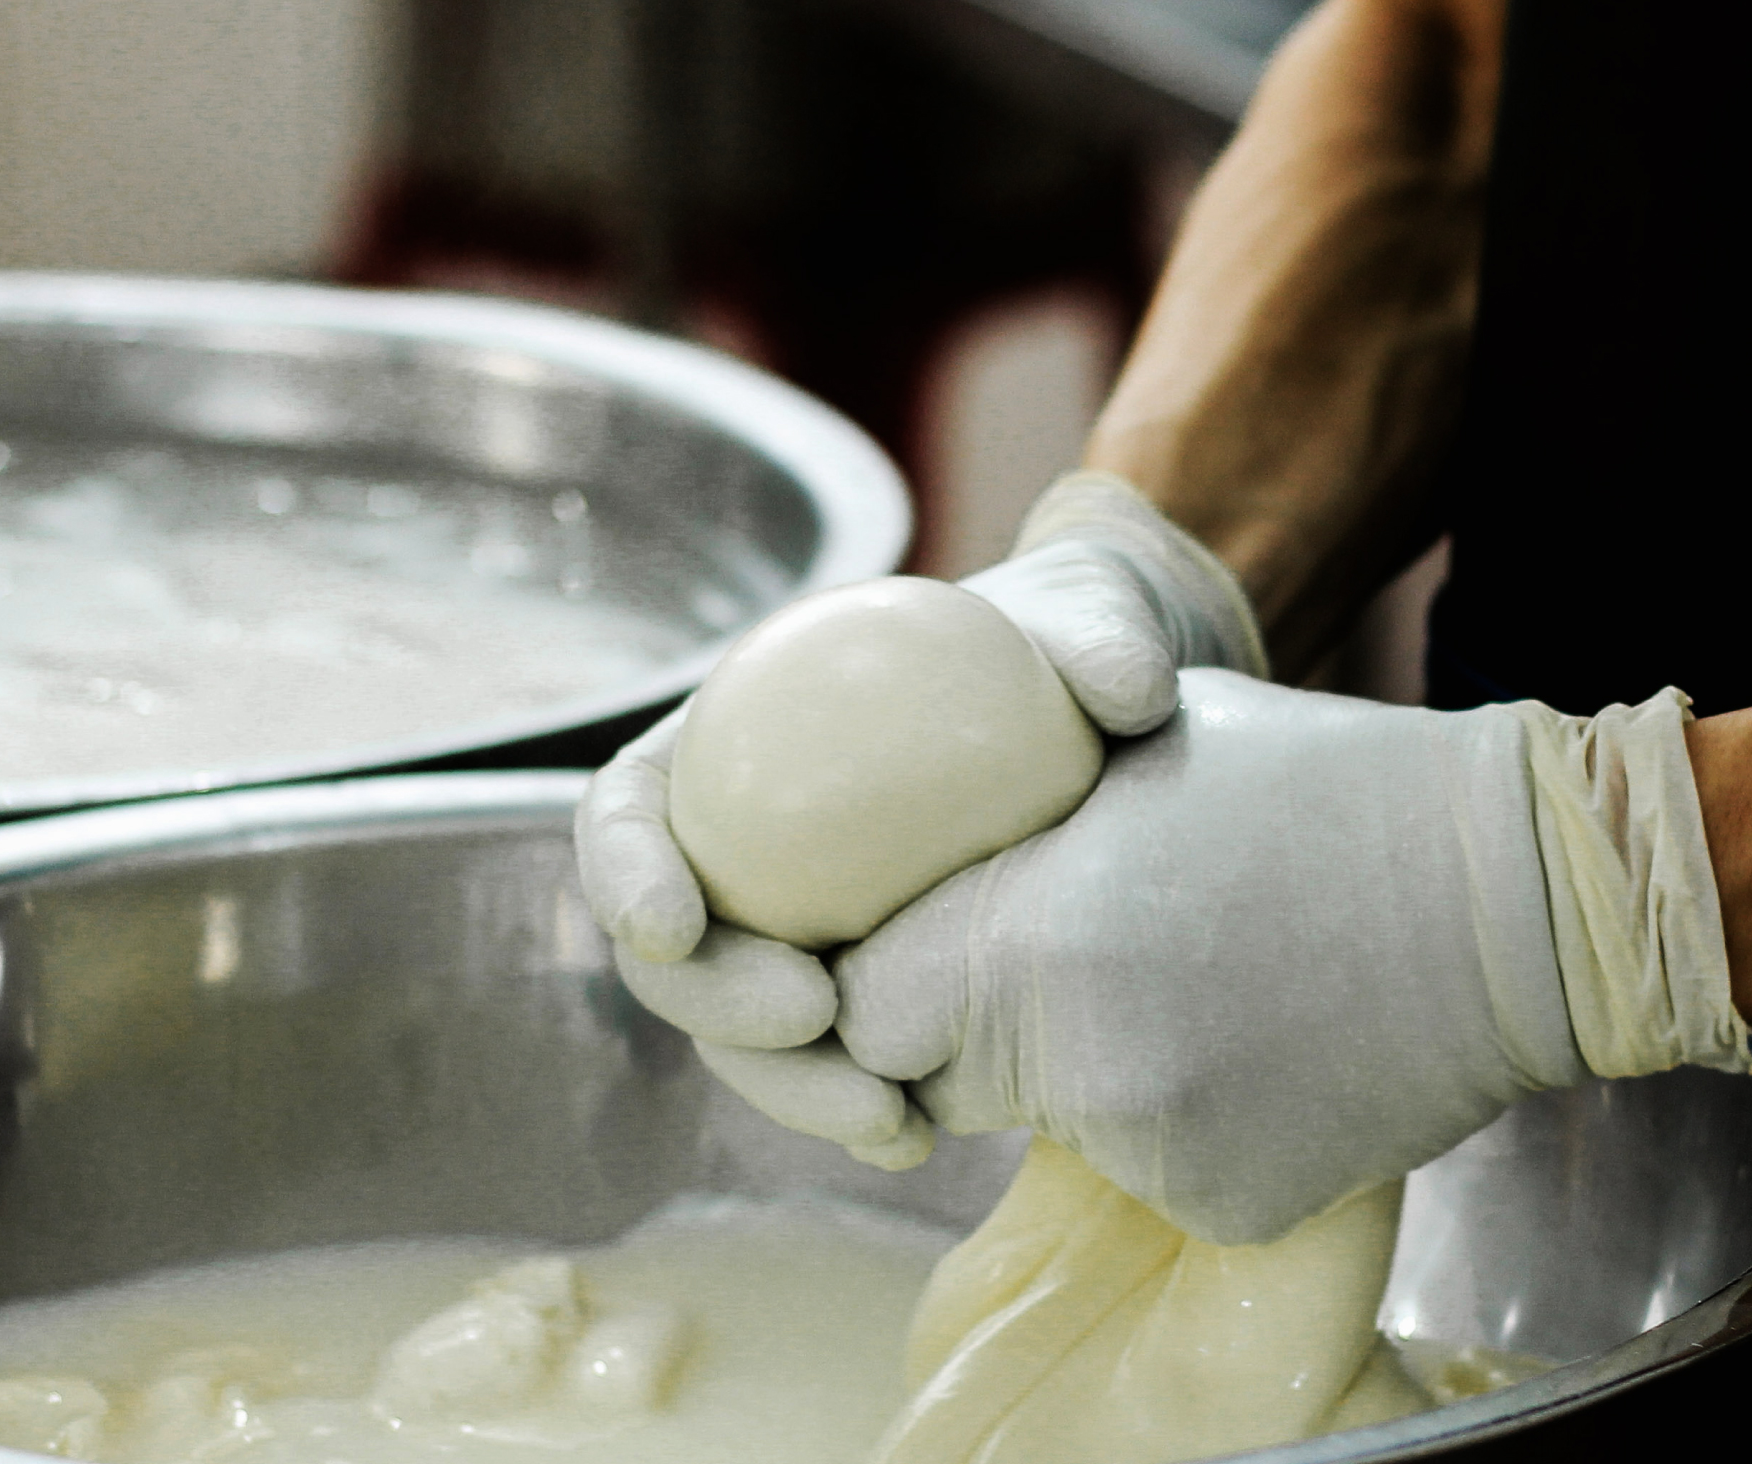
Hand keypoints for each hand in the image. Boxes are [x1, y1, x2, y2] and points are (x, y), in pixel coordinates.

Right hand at [575, 476, 1267, 1161]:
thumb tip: (1128, 692)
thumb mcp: (1094, 612)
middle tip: (812, 1016)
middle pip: (673, 954)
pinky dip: (864, 1109)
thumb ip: (1102, 635)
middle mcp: (747, 857)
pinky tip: (923, 1140)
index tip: (673, 927)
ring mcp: (803, 938)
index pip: (628, 810)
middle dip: (714, 1004)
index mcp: (733, 748)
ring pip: (747, 1036)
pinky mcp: (873, 1002)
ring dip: (791, 1088)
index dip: (623, 872)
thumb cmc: (1066, 641)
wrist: (1117, 724)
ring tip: (884, 1116)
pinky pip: (841, 1067)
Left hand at [825, 670, 1748, 1241]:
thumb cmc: (1321, 786)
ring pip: (1044, 1127)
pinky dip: (1177, 1124)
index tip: (917, 956)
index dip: (882, 985)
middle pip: (939, 1084)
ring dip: (1079, 1076)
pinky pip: (1147, 1171)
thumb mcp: (1138, 748)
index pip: (865, 1011)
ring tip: (1190, 983)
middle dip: (969, 1034)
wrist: (1516, 897)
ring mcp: (1154, 1149)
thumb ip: (1005, 822)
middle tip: (1061, 962)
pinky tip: (1254, 1044)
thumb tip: (913, 861)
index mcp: (1030, 936)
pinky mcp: (1226, 1204)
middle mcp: (1074, 1062)